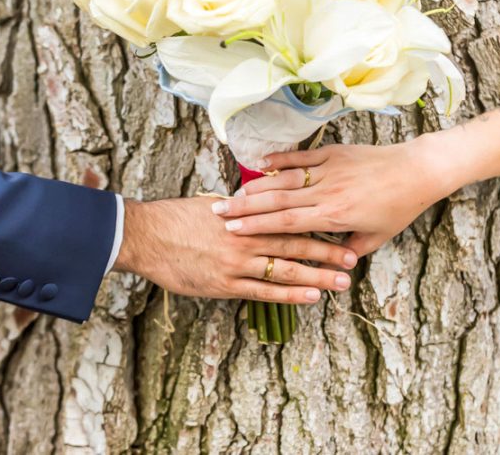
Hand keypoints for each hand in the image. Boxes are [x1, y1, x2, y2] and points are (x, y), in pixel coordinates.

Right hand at [114, 196, 358, 302]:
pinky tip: (310, 297)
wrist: (147, 236)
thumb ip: (242, 207)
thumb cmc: (178, 218)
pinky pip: (264, 291)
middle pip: (295, 244)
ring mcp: (237, 262)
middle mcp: (247, 237)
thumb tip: (263, 202)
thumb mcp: (214, 204)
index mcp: (246, 215)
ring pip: (286, 270)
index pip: (289, 218)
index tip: (341, 225)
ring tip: (341, 282)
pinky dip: (290, 295)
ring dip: (317, 276)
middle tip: (352, 259)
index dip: (317, 224)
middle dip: (327, 252)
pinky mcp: (225, 284)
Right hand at [210, 138, 455, 255]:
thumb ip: (347, 249)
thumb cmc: (400, 208)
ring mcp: (330, 171)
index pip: (286, 224)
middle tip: (218, 214)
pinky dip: (280, 162)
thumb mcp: (375, 237)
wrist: (419, 171)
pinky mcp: (335, 153)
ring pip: (285, 180)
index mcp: (335, 216)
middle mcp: (328, 193)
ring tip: (232, 195)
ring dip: (256, 187)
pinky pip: (302, 158)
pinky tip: (260, 166)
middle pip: (277, 202)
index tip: (232, 231)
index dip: (256, 227)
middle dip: (245, 209)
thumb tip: (327, 259)